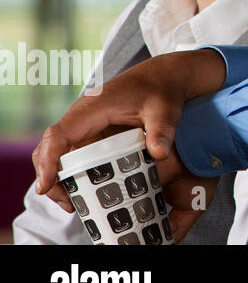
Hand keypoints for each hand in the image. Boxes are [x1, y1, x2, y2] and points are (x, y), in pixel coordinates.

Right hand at [32, 49, 226, 237]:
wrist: (163, 77)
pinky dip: (68, 171)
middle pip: (49, 147)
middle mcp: (81, 116)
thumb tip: (159, 154)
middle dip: (49, 176)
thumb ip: (162, 130)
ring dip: (57, 177)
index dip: (49, 160)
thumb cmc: (162, 91)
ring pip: (55, 152)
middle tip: (67, 204)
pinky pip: (69, 152)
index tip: (46, 185)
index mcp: (93, 108)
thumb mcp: (166, 111)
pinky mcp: (89, 131)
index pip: (59, 135)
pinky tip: (81, 191)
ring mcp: (82, 124)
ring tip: (72, 205)